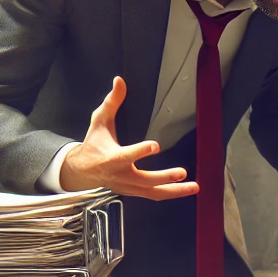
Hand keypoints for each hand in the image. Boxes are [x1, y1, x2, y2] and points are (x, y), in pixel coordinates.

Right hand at [60, 77, 198, 199]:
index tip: (154, 145)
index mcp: (112, 158)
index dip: (140, 151)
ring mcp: (129, 187)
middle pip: (145, 180)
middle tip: (182, 172)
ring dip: (175, 191)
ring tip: (195, 186)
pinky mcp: (135, 192)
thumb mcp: (99, 122)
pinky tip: (188, 190)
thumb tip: (120, 81)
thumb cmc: (94, 145)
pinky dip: (172, 194)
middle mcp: (122, 176)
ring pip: (154, 192)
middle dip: (164, 177)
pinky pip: (155, 195)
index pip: (127, 155)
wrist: (82, 172)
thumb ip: (112, 102)